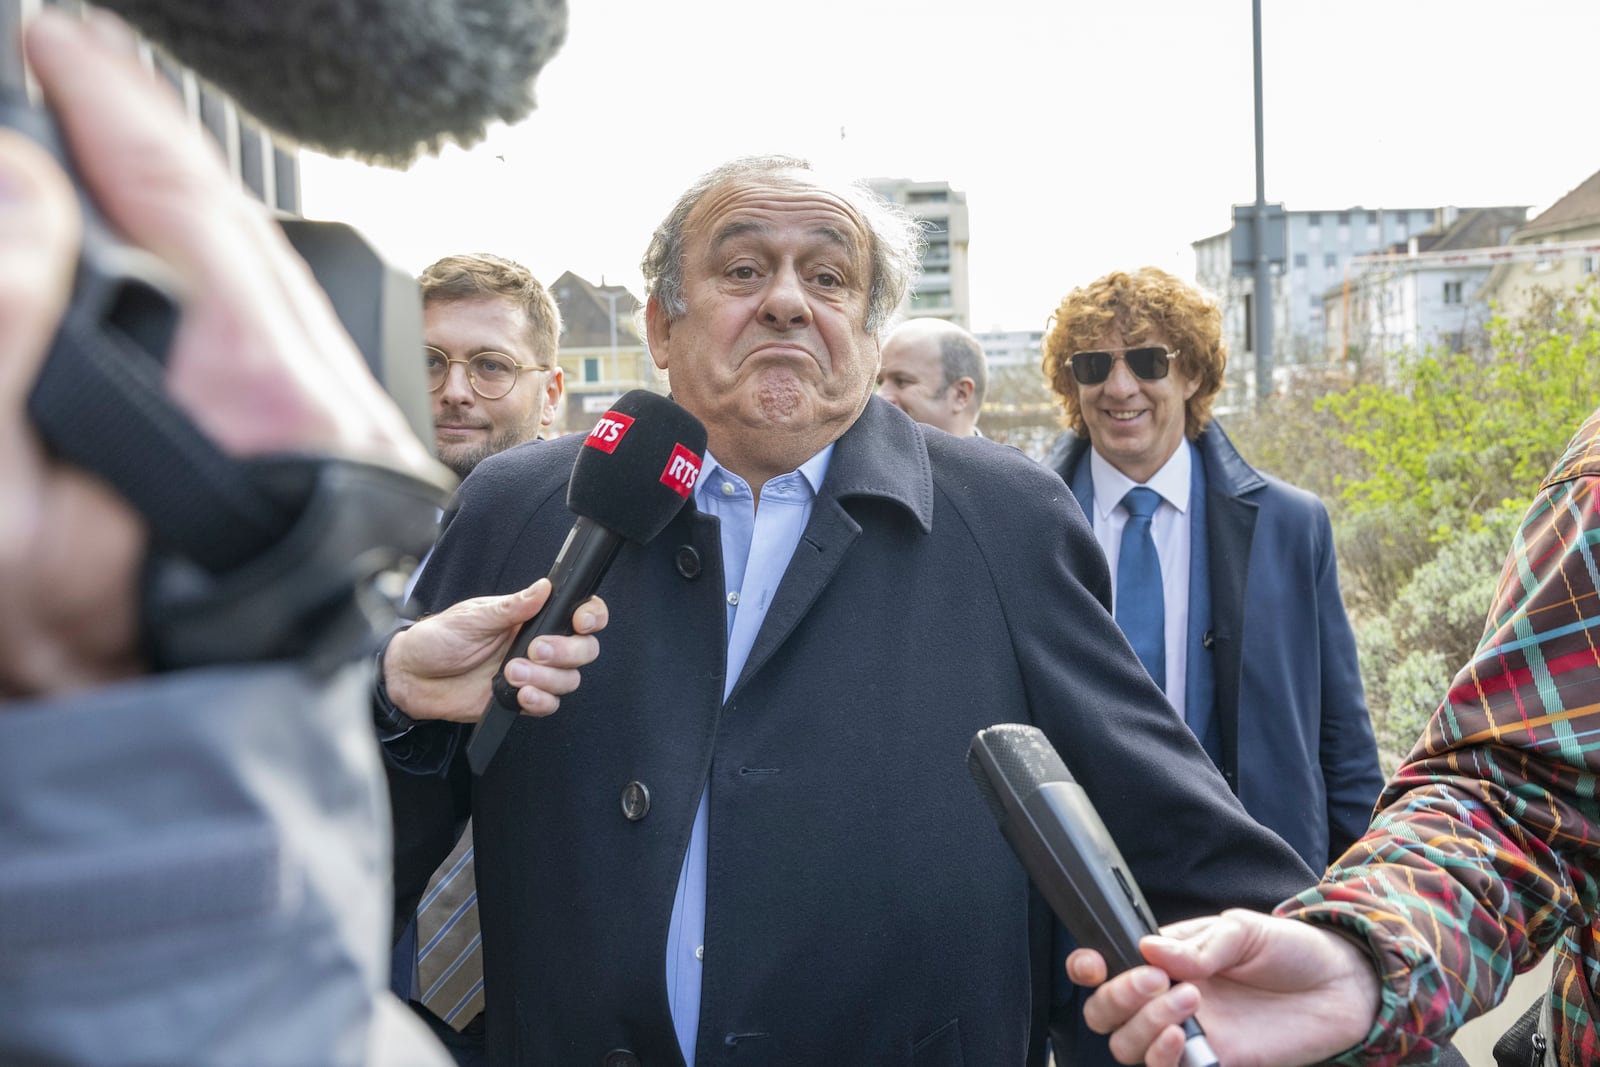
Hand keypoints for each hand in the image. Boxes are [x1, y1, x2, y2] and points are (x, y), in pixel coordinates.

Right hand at [0, 10, 437, 698]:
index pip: (193, 205)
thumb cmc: (100, 651)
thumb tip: (28, 192)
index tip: (58, 38)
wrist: (186, 732)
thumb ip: (9, 339)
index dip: (118, 110)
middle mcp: (311, 388)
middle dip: (139, 137)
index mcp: (260, 392)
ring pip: (246, 271)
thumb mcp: (16, 515)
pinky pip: (253, 322)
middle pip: (228, 225)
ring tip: (94, 127)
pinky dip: (196, 265)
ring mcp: (318, 411)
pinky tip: (146, 241)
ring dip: (166, 195)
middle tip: (66, 62)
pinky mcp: (308, 433)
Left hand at [382, 579, 607, 720]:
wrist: (412, 677)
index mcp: (530, 618)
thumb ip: (512, 606)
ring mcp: (532, 674)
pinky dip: (540, 701)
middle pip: (584, 649)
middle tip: (535, 650)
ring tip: (511, 672)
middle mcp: (537, 644)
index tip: (580, 622)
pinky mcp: (521, 700)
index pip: (576, 612)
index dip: (591, 616)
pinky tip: (519, 694)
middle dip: (567, 651)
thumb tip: (544, 587)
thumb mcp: (474, 616)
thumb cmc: (438, 639)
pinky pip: (549, 705)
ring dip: (546, 678)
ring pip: (569, 679)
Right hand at [1066, 909, 1380, 1066]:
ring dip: (1145, 1023)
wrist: (1342, 989)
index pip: (1106, 968)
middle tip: (1155, 981)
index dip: (1086, 968)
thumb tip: (1148, 949)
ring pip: (1127, 1045)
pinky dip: (1162, 1056)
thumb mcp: (1242, 930)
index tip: (1092, 964)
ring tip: (1189, 1001)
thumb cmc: (1290, 951)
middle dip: (1115, 997)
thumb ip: (1197, 944)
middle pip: (1104, 1013)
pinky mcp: (1212, 1063)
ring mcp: (1187, 1035)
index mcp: (1165, 960)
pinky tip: (1185, 1035)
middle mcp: (1165, 998)